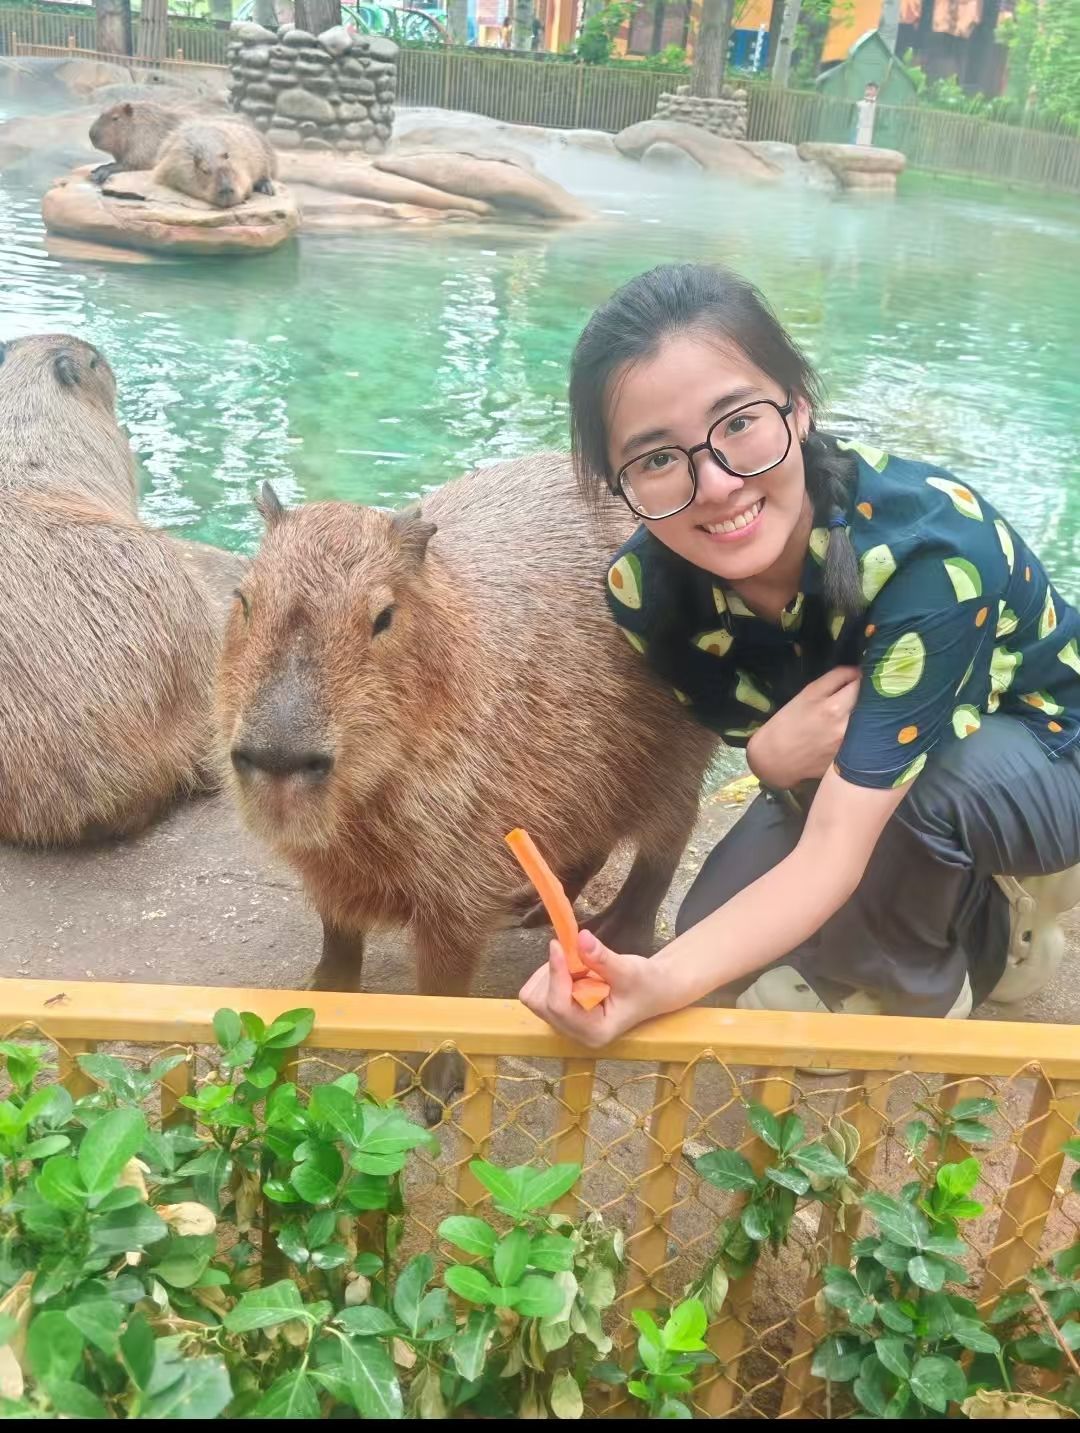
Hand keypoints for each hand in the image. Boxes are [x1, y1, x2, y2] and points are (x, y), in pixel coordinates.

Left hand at [518, 930, 661, 1048]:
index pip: (559, 1006)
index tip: (557, 944)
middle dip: (554, 974)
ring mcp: (564, 1024)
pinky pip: (537, 990)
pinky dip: (550, 974)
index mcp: (594, 1031)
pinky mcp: (559, 1012)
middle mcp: (574, 1033)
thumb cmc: (645, 984)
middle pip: (541, 1003)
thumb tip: (581, 938)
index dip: (555, 973)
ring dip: (551, 973)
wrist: (651, 990)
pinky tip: (575, 972)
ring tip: (581, 967)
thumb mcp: (629, 970)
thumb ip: (603, 958)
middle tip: (576, 958)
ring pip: (534, 996)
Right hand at [746, 666, 859, 789]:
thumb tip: (859, 672)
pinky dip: (864, 730)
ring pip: (872, 719)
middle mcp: (846, 726)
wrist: (775, 759)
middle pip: (871, 701)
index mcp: (834, 707)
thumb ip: (835, 679)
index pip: (861, 682)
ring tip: (857, 711)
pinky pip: (866, 737)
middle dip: (867, 694)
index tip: (856, 677)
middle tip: (859, 693)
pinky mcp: (850, 758)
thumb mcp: (807, 694)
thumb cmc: (788, 722)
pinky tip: (855, 729)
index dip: (859, 676)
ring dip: (868, 712)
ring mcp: (850, 745)